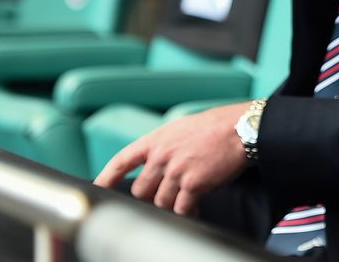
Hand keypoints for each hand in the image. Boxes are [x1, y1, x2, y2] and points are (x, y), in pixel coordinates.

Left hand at [94, 102, 251, 215]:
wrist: (241, 128)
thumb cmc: (216, 127)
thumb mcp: (181, 129)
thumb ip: (163, 147)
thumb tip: (155, 166)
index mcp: (156, 140)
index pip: (122, 160)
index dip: (107, 177)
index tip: (97, 188)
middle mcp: (161, 155)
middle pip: (141, 190)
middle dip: (152, 196)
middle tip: (168, 195)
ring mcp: (175, 170)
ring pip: (160, 202)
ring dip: (172, 206)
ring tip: (186, 202)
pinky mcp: (192, 183)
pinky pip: (181, 208)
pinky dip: (187, 212)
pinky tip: (195, 208)